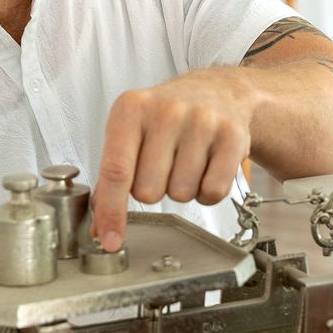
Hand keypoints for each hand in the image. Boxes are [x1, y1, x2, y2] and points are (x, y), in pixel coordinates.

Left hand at [90, 69, 258, 250]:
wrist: (219, 92)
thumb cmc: (167, 117)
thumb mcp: (131, 132)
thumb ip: (112, 178)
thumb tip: (99, 227)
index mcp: (132, 108)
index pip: (116, 171)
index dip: (111, 212)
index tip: (109, 240)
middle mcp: (166, 111)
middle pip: (148, 192)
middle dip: (153, 190)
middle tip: (163, 165)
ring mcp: (202, 122)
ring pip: (181, 194)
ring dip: (182, 188)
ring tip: (186, 161)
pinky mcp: (232, 137)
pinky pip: (213, 192)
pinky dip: (207, 191)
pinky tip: (207, 166)